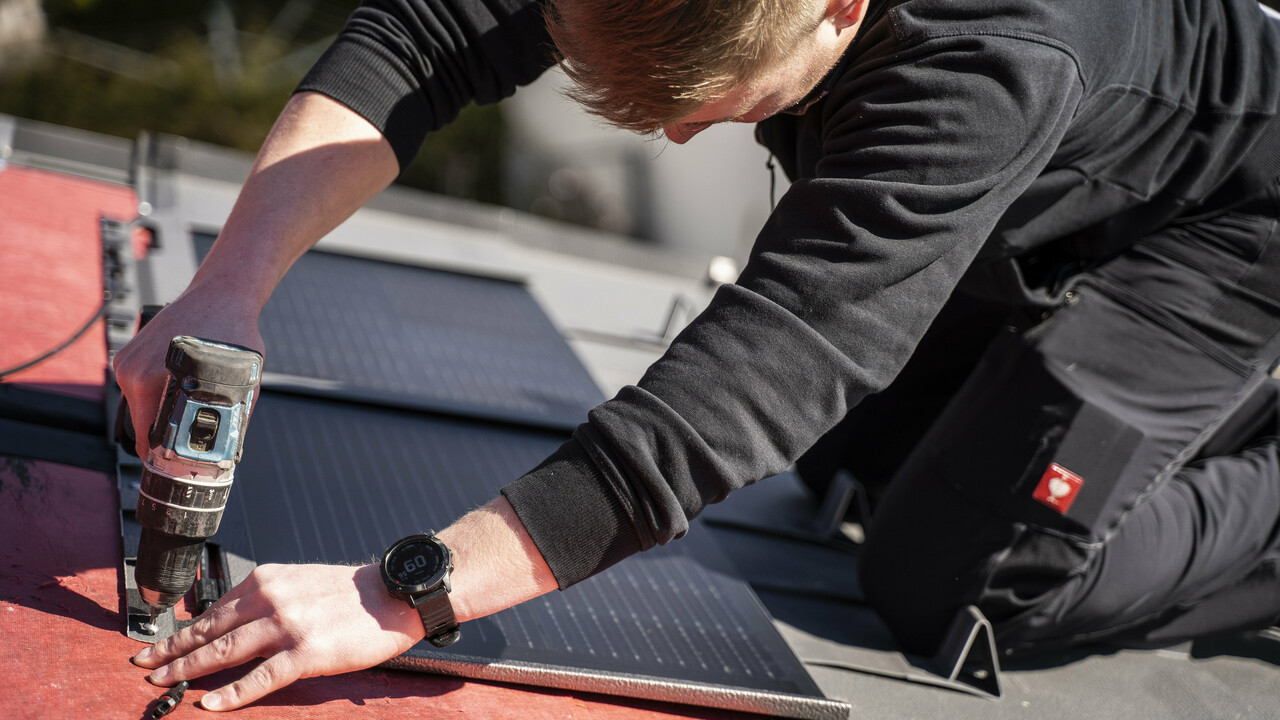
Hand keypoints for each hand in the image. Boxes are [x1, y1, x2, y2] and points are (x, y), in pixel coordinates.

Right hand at [112, 288, 264, 457]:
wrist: (222, 294)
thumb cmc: (233, 332)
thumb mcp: (243, 381)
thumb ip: (235, 415)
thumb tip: (233, 449)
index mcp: (150, 381)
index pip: (145, 436)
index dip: (162, 455)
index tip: (175, 465)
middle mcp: (132, 371)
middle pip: (142, 422)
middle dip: (165, 433)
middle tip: (190, 440)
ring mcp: (128, 359)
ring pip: (141, 403)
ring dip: (161, 409)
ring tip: (189, 405)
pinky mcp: (130, 351)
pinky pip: (140, 384)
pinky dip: (158, 389)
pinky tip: (180, 384)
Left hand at [131, 563, 424, 710]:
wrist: (395, 594)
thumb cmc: (350, 593)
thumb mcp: (299, 581)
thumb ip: (265, 598)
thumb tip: (229, 621)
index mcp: (267, 580)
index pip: (212, 610)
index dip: (180, 631)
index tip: (156, 645)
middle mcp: (270, 598)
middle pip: (209, 630)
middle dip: (171, 651)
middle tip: (144, 666)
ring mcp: (287, 626)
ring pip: (224, 652)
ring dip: (188, 670)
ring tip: (163, 684)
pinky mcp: (306, 652)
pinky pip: (260, 677)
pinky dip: (232, 693)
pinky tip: (210, 704)